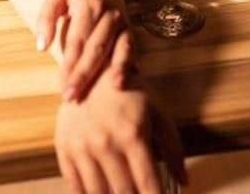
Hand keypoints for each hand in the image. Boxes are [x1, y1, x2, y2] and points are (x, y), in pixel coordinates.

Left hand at [36, 0, 135, 100]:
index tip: (61, 84)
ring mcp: (121, 22)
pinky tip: (120, 83)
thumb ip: (46, 18)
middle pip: (96, 49)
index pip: (78, 39)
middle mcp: (108, 14)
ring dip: (103, 75)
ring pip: (115, 51)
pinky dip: (126, 65)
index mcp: (88, 5)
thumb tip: (41, 47)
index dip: (70, 63)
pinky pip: (130, 49)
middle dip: (84, 75)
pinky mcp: (129, 28)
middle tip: (71, 97)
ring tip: (95, 96)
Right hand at [55, 31, 188, 193]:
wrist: (91, 67)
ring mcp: (82, 147)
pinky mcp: (64, 147)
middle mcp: (105, 143)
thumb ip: (173, 148)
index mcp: (132, 135)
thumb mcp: (156, 111)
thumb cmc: (128, 90)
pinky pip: (75, 187)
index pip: (148, 185)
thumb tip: (184, 181)